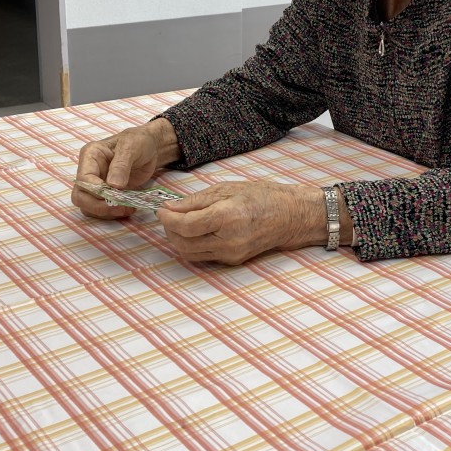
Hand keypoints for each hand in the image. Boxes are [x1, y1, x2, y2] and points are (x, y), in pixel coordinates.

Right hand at [72, 117, 179, 218]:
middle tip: (121, 207)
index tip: (116, 195)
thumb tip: (113, 186)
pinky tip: (128, 209)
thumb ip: (121, 165)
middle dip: (99, 206)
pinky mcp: (106, 194)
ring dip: (106, 213)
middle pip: (80, 197)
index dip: (97, 191)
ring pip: (88, 206)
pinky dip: (112, 213)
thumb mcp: (131, 147)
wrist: (151, 147)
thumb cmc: (139, 141)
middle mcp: (89, 171)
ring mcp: (96, 184)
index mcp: (90, 156)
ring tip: (127, 209)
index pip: (84, 179)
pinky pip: (101, 209)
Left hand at [157, 181, 329, 264]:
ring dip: (178, 239)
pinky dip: (192, 244)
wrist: (290, 216)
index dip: (168, 218)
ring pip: (189, 254)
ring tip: (179, 222)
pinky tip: (195, 230)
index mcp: (228, 217)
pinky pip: (202, 256)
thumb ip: (196, 200)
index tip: (161, 209)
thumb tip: (170, 207)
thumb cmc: (261, 196)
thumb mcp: (227, 188)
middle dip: (169, 230)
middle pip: (183, 243)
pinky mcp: (232, 261)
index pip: (186, 225)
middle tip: (168, 215)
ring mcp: (231, 254)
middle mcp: (229, 240)